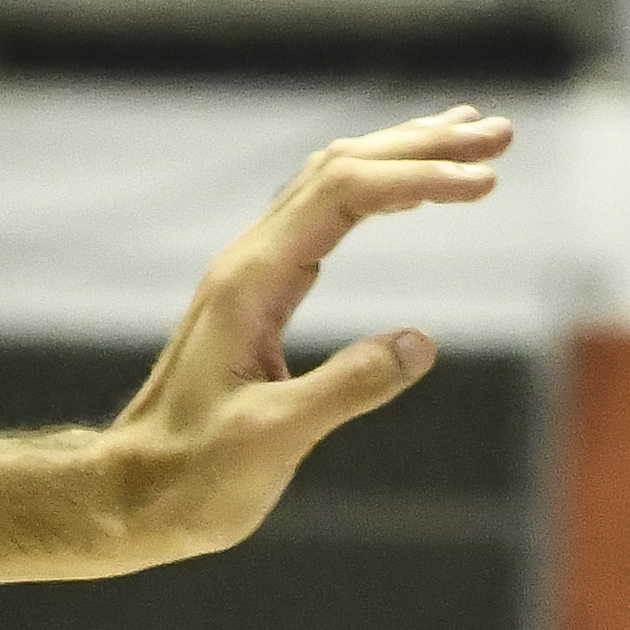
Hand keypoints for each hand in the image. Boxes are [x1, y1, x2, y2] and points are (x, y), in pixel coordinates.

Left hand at [101, 106, 509, 566]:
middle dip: (422, 144)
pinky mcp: (261, 293)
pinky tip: (407, 190)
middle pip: (341, 168)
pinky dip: (376, 187)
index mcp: (251, 281)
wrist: (130, 495)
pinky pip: (323, 214)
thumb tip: (420, 342)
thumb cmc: (193, 476)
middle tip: (500, 134)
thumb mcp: (272, 440)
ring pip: (330, 182)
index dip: (418, 178)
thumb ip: (346, 388)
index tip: (486, 183)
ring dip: (400, 154)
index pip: (344, 194)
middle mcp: (249, 260)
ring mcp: (253, 272)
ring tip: (468, 137)